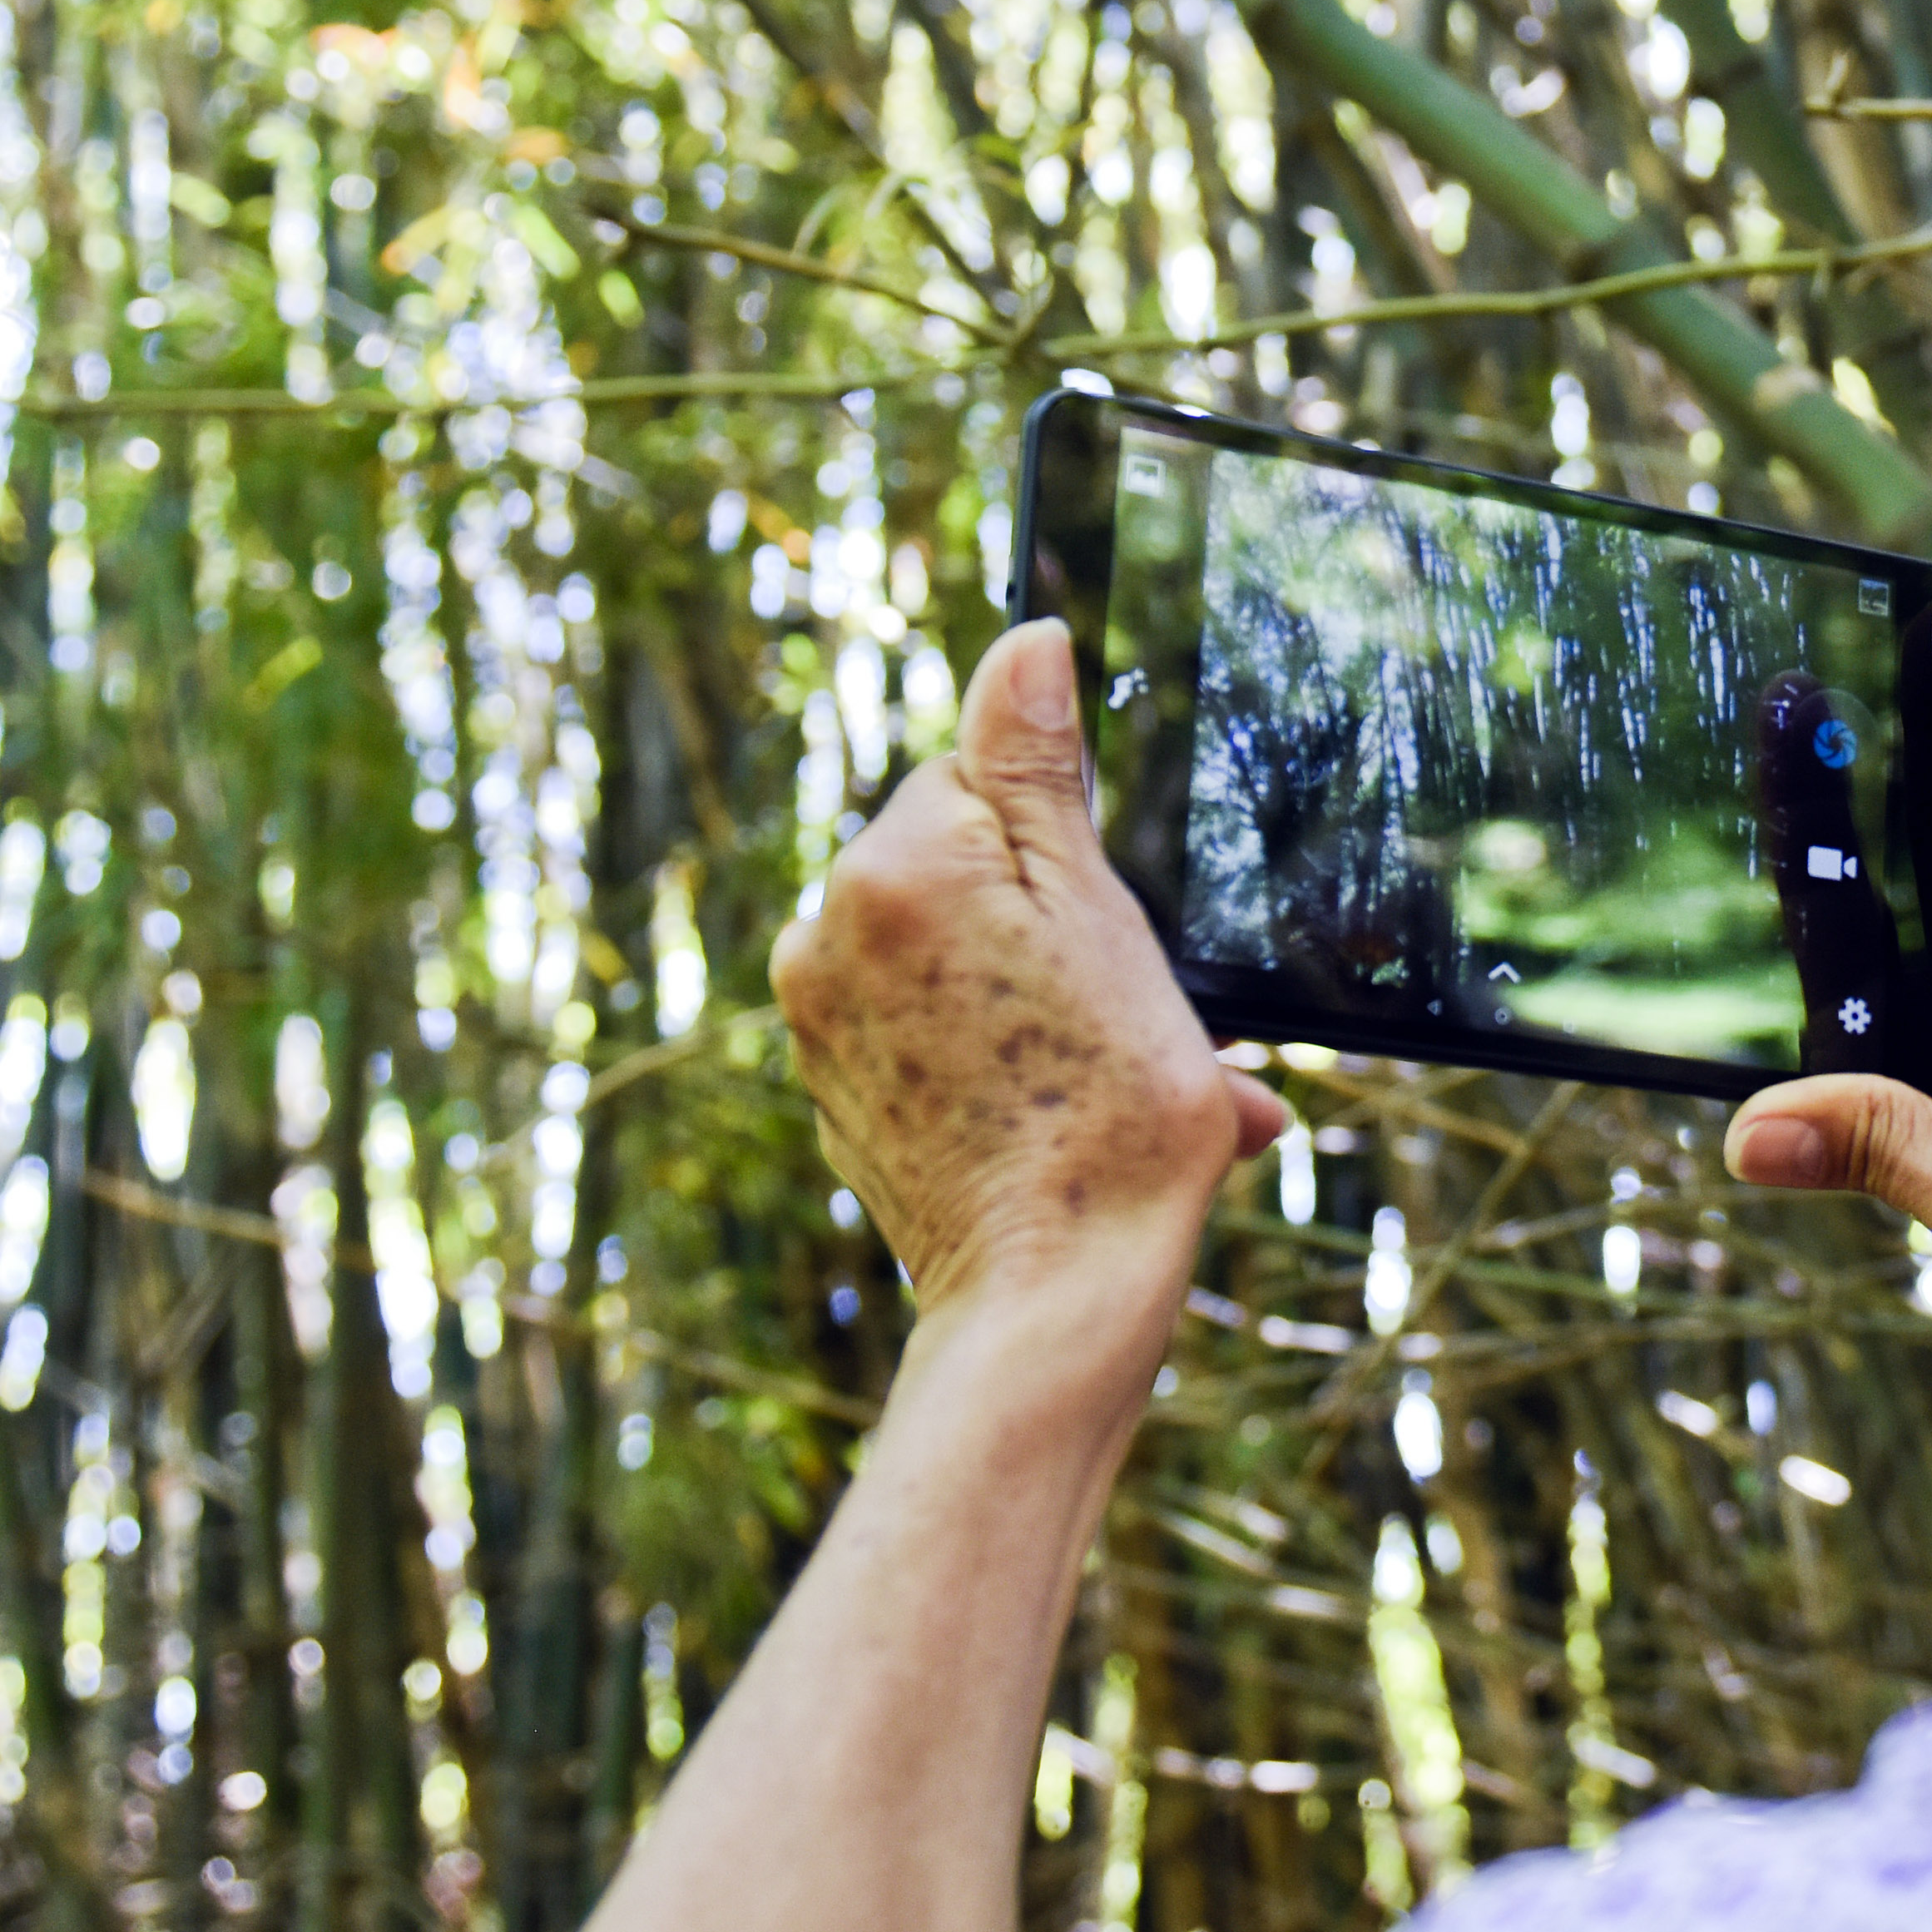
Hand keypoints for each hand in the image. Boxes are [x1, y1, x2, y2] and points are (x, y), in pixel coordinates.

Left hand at [768, 618, 1286, 1318]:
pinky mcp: (835, 1096)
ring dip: (1029, 990)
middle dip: (1042, 918)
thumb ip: (1035, 764)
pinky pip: (922, 1030)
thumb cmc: (1105, 1101)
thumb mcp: (1096, 909)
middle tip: (1113, 1008)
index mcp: (887, 867)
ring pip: (947, 952)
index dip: (1061, 846)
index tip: (1098, 928)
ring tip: (1101, 1068)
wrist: (1054, 1289)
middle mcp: (822, 936)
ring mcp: (819, 1025)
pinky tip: (1052, 1108)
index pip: (978, 779)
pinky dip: (989, 1053)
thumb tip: (1024, 642)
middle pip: (955, 864)